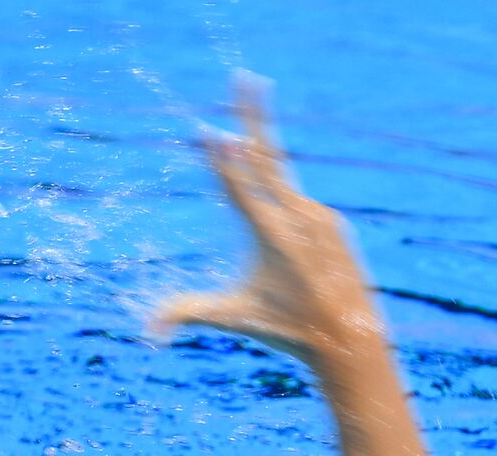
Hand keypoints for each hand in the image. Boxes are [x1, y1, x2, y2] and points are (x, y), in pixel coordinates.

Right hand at [155, 77, 379, 366]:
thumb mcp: (232, 318)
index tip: (211, 131)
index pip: (239, 187)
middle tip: (244, 78)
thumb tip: (146, 334)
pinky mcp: (330, 220)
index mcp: (271, 235)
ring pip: (281, 176)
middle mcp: (298, 217)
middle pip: (268, 156)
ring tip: (254, 107)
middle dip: (253, 115)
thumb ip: (186, 314)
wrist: (350, 337)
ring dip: (261, 150)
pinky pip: (297, 200)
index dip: (222, 159)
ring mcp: (318, 215)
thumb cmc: (285, 328)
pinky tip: (280, 206)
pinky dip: (280, 194)